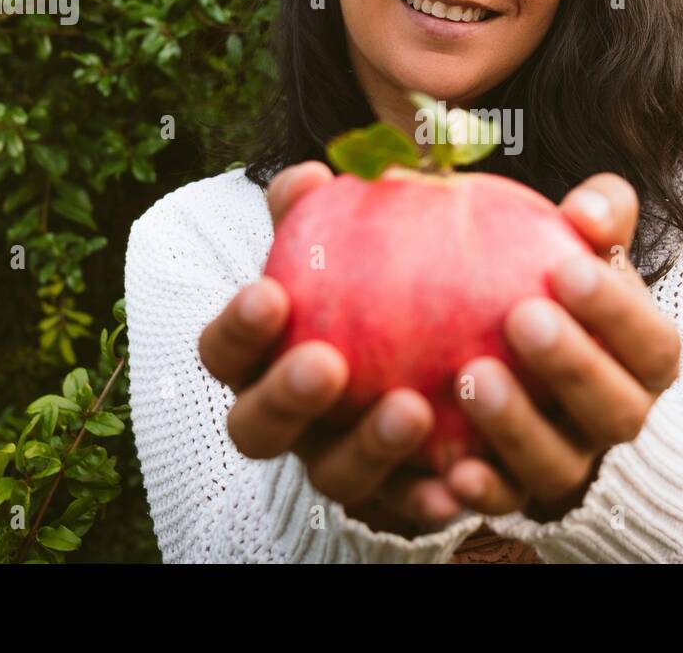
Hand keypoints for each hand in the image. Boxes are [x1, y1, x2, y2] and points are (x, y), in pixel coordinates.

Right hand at [198, 161, 466, 536]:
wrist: (437, 354)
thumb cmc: (379, 282)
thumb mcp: (354, 241)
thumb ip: (329, 211)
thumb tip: (313, 173)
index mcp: (262, 360)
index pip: (223, 351)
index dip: (237, 329)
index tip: (269, 292)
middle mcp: (288, 421)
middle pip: (258, 429)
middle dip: (284, 399)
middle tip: (326, 362)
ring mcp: (336, 464)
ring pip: (334, 476)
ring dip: (367, 448)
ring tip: (412, 409)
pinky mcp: (393, 498)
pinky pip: (406, 508)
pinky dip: (427, 501)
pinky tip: (459, 484)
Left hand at [442, 174, 681, 521]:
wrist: (526, 364)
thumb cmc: (558, 291)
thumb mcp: (586, 250)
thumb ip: (599, 217)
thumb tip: (586, 209)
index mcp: (645, 362)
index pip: (652, 344)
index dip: (619, 312)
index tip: (570, 268)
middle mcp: (617, 419)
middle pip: (615, 411)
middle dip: (574, 366)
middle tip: (522, 316)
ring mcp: (569, 462)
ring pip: (558, 465)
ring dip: (519, 426)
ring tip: (473, 376)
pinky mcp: (516, 494)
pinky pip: (502, 503)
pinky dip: (481, 489)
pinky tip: (448, 466)